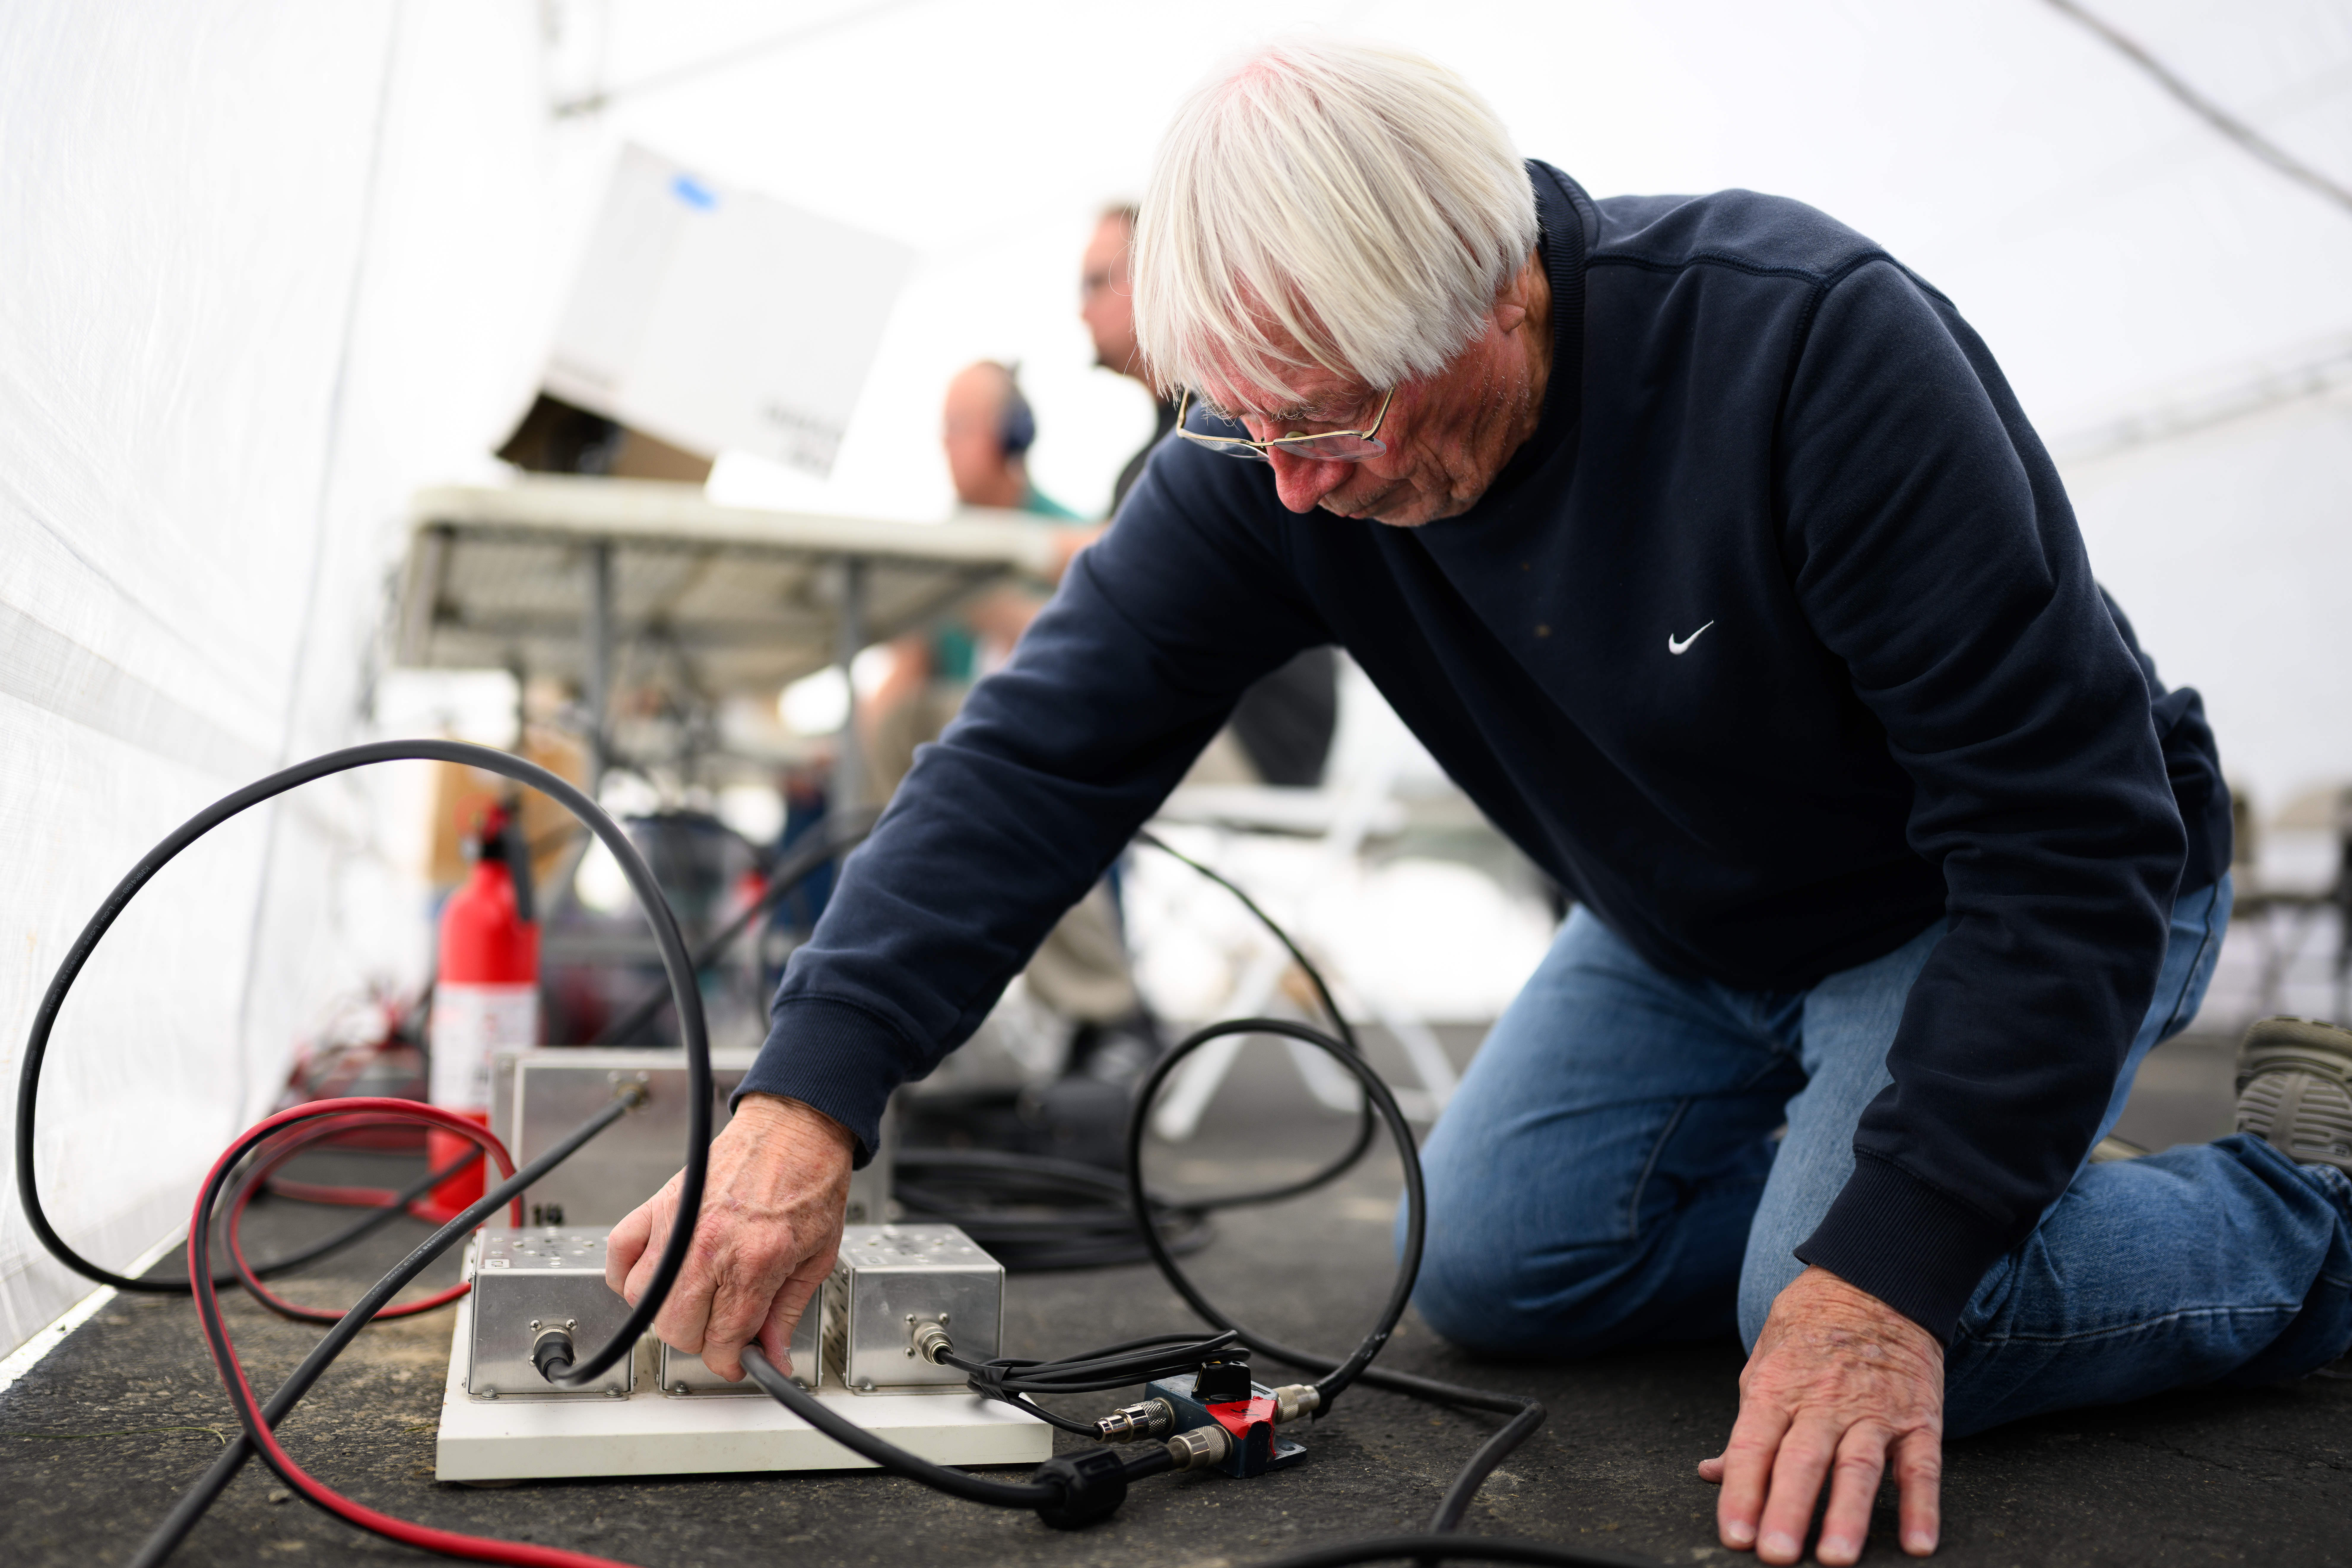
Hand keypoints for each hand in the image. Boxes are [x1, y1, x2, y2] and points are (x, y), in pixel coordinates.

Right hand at [604, 1093, 853, 1381]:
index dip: (731, 1361)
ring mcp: (677, 1226)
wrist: (795, 1130)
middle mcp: (709, 1247)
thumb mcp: (816, 1257)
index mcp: (754, 1262)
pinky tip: (655, 1279)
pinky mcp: (658, 1205)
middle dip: (702, 1340)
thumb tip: (772, 1355)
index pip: (723, 1340)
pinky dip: (627, 1275)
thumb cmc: (810, 1181)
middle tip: (722, 1327)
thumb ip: (787, 1311)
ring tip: (695, 1299)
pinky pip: (619, 1255)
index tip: (737, 1360)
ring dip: (667, 1310)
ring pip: (644, 1301)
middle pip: (677, 1329)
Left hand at [1698, 1266, 1942, 1563]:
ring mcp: (1875, 1411)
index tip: (1734, 1536)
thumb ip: (1746, 1427)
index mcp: (1778, 1388)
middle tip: (1775, 1556)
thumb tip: (1713, 1473)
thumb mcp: (1764, 1363)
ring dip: (1848, 1515)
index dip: (1742, 1493)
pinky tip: (1919, 1542)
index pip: (1753, 1446)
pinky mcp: (1919, 1418)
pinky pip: (1922, 1467)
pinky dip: (1923, 1506)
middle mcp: (1824, 1402)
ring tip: (1837, 1557)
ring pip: (1859, 1468)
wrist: (1875, 1279)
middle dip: (1787, 1512)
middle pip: (1802, 1462)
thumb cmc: (1810, 1328)